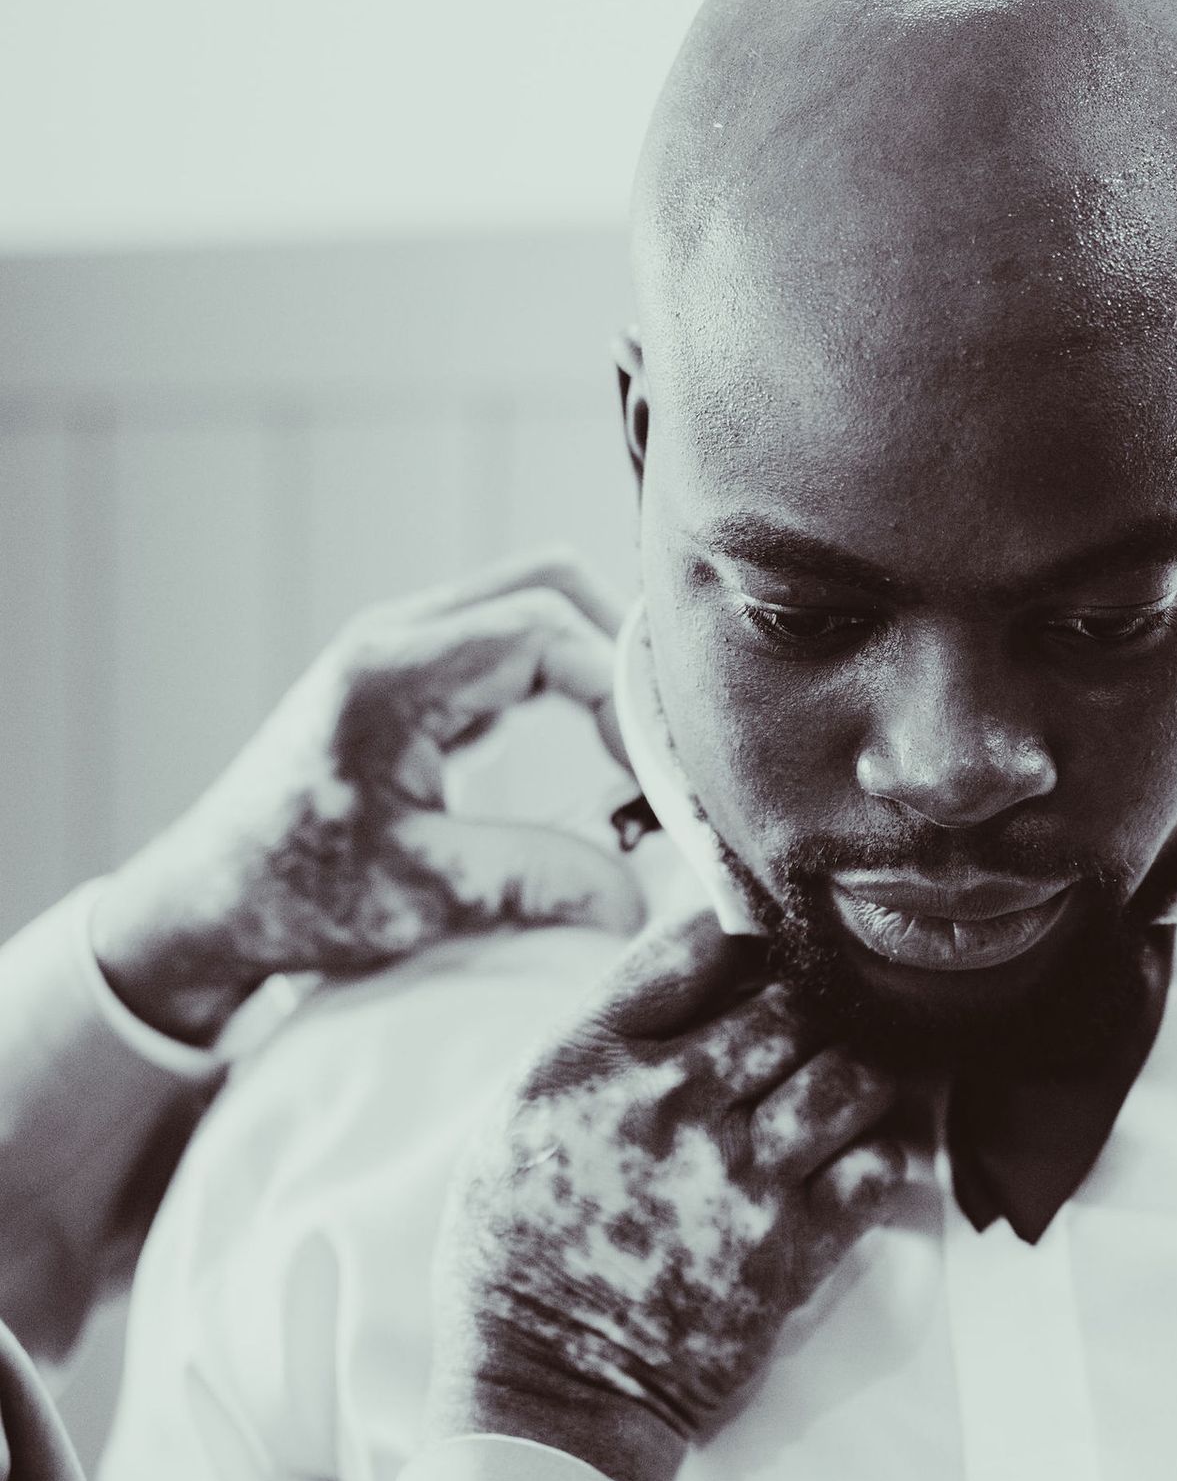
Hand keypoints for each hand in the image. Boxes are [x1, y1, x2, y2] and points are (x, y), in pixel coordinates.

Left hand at [91, 553, 644, 1044]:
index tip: (652, 769)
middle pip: (547, 582)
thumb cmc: (298, 894)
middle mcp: (397, 637)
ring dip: (593, 657)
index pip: (544, 629)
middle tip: (662, 740)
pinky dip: (562, 673)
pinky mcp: (411, 673)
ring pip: (531, 599)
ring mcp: (402, 646)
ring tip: (636, 740)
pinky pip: (508, 637)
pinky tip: (589, 742)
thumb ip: (535, 881)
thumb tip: (638, 896)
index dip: (618, 689)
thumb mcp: (423, 896)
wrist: (210, 897)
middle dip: (620, 653)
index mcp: (394, 674)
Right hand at [426, 911, 906, 1480]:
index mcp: (585, 1062)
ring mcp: (735, 1178)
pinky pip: (877, 1168)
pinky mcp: (788, 1249)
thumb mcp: (517, 1119)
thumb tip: (687, 961)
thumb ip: (599, 1039)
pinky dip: (884, 1152)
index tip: (762, 955)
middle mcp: (667, 1105)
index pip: (697, 945)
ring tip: (844, 1089)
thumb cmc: (520, 1253)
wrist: (550, 1393)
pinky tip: (862, 1154)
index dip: (745, 940)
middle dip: (813, 1009)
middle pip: (791, 1003)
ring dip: (859, 1073)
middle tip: (817, 1028)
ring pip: (850, 1074)